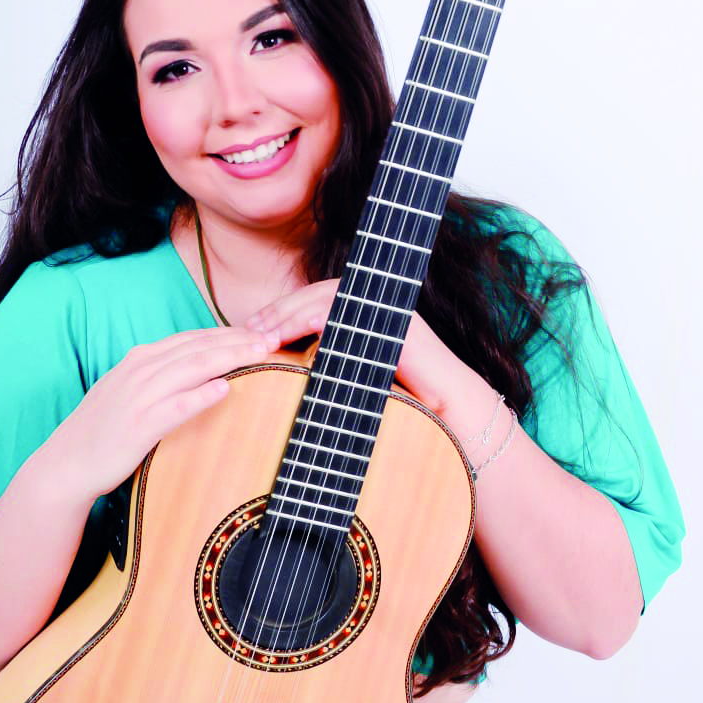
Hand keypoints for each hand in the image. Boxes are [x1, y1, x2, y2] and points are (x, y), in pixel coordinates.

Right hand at [40, 325, 279, 507]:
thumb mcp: (129, 390)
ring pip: (192, 369)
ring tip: (260, 353)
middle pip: (198, 348)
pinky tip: (224, 389)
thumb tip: (198, 369)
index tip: (258, 331)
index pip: (192, 338)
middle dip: (238, 340)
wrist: (66, 463)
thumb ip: (159, 375)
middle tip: (273, 337)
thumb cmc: (103, 430)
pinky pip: (175, 407)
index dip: (228, 332)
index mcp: (140, 359)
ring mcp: (139, 397)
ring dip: (229, 358)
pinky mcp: (140, 426)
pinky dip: (201, 396)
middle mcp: (140, 371)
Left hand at [244, 281, 494, 442]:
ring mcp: (388, 310)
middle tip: (248, 328)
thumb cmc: (411, 400)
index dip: (283, 309)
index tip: (251, 328)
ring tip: (263, 335)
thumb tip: (294, 366)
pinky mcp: (395, 324)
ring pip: (327, 298)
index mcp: (368, 312)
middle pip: (317, 292)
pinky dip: (314, 321)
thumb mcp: (362, 375)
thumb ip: (336, 361)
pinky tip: (291, 336)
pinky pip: (348, 314)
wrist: (455, 410)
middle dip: (279, 309)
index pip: (316, 299)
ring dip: (290, 314)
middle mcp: (378, 304)